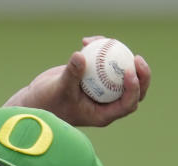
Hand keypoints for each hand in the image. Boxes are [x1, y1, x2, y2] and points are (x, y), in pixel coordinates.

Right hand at [5, 36, 150, 128]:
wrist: (37, 100)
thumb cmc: (48, 102)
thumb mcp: (60, 89)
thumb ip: (72, 74)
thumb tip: (81, 55)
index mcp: (104, 114)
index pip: (128, 104)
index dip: (134, 89)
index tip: (128, 72)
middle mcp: (106, 103)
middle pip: (133, 91)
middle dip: (140, 75)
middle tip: (136, 58)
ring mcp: (102, 90)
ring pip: (120, 74)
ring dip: (119, 56)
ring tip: (110, 40)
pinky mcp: (95, 77)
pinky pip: (104, 63)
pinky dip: (99, 50)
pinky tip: (87, 40)